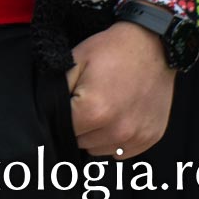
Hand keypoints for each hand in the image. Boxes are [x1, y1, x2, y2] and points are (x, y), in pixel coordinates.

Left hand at [65, 21, 176, 157]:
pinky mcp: (150, 137)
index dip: (62, 115)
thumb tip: (45, 111)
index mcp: (95, 111)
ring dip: (96, 135)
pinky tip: (117, 118)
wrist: (152, 46)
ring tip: (103, 110)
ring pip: (100, 150)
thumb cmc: (111, 51)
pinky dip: (116, 139)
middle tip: (86, 103)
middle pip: (81, 142)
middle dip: (79, 126)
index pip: (64, 129)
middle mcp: (118, 130)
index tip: (69, 103)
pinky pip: (122, 152)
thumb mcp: (75, 61)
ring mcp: (137, 136)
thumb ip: (58, 89)